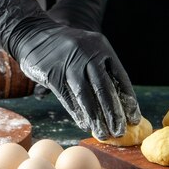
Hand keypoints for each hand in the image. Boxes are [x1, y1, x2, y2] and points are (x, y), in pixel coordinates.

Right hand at [0, 0, 139, 138]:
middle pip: (104, 88)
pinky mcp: (52, 74)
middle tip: (120, 132)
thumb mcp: (88, 50)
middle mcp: (87, 54)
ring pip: (86, 96)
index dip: (128, 101)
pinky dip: (77, 113)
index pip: (120, 77)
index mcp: (101, 48)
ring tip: (103, 134)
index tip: (133, 119)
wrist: (34, 34)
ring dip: (96, 118)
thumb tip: (118, 104)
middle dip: (113, 113)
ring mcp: (68, 64)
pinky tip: (84, 124)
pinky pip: (67, 98)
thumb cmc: (66, 49)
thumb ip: (101, 70)